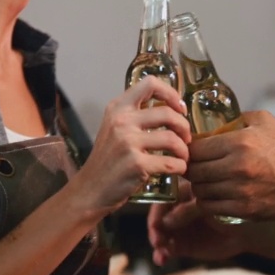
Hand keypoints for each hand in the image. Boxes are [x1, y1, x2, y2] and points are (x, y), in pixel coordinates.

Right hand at [70, 76, 191, 216]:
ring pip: (173, 139)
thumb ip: (135, 116)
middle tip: (186, 138)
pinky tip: (177, 169)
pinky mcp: (136, 164)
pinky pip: (171, 163)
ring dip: (184, 150)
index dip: (171, 93)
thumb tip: (172, 110)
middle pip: (168, 113)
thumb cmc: (106, 161)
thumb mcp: (113, 128)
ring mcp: (128, 143)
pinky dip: (180, 167)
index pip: (150, 83)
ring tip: (182, 156)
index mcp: (118, 108)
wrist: (89, 190)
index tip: (179, 108)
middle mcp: (122, 121)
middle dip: (184, 126)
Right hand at [148, 179, 245, 266]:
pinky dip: (162, 254)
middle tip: (158, 241)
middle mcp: (177, 210)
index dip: (157, 212)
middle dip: (155, 231)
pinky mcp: (181, 244)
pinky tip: (162, 259)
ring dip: (157, 245)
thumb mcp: (209, 206)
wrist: (245, 232)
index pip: (163, 200)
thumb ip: (188, 210)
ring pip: (160, 235)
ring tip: (161, 254)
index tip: (155, 224)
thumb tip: (165, 221)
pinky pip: (167, 249)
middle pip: (158, 218)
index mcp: (184, 193)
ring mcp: (179, 228)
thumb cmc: (230, 211)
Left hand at [185, 110, 274, 220]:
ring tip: (206, 181)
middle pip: (194, 171)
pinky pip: (210, 207)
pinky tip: (214, 195)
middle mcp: (237, 167)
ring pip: (200, 190)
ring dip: (199, 186)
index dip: (189, 150)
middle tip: (195, 167)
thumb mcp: (263, 121)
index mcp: (239, 142)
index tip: (190, 151)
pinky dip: (207, 202)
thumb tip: (212, 120)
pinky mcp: (244, 209)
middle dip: (191, 169)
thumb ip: (236, 118)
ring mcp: (240, 191)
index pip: (195, 149)